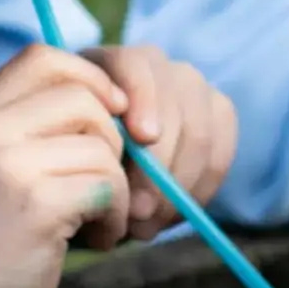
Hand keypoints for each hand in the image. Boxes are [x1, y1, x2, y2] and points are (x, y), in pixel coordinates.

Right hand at [0, 45, 128, 287]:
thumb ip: (35, 130)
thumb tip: (118, 101)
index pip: (44, 57)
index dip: (92, 79)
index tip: (114, 118)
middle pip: (84, 96)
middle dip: (115, 141)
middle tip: (106, 187)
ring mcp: (5, 164)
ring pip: (103, 144)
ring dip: (118, 188)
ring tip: (93, 222)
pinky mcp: (34, 202)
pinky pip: (109, 185)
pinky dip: (116, 217)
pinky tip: (91, 240)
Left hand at [84, 44, 237, 239]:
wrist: (96, 178)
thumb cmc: (73, 164)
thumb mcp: (66, 155)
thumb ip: (85, 153)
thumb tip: (119, 177)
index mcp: (109, 64)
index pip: (136, 64)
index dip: (145, 97)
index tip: (143, 138)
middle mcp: (155, 67)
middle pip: (176, 98)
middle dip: (161, 159)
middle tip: (137, 210)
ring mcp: (190, 88)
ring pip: (202, 129)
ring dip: (178, 183)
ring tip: (148, 223)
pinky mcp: (218, 115)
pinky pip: (221, 151)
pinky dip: (200, 189)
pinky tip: (173, 215)